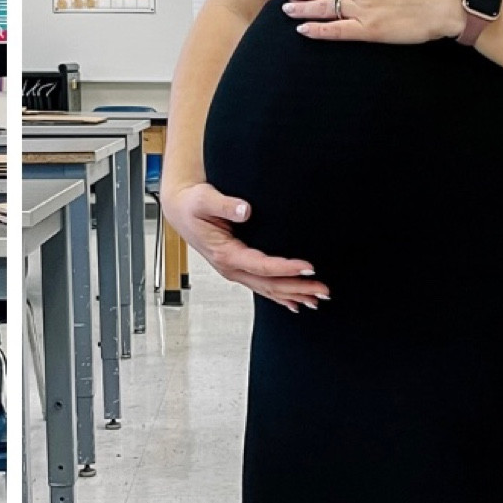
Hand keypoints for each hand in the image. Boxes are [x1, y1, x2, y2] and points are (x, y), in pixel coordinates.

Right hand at [161, 181, 329, 311]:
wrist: (179, 210)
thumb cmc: (192, 204)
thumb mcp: (204, 199)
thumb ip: (225, 204)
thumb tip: (244, 210)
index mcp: (225, 254)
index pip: (262, 266)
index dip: (286, 268)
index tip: (308, 267)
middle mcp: (231, 268)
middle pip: (270, 284)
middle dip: (298, 288)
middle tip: (323, 290)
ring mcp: (234, 271)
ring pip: (268, 289)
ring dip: (293, 295)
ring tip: (317, 299)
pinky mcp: (238, 268)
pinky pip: (262, 287)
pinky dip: (280, 296)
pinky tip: (294, 303)